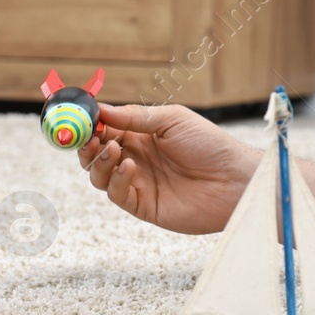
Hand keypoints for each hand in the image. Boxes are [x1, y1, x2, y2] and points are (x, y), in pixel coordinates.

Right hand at [78, 103, 259, 234]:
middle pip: (96, 153)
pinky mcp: (143, 205)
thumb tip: (101, 109)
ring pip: (100, 175)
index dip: (90, 124)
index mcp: (141, 135)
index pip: (105, 128)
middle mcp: (136, 158)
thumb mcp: (172, 120)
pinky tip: (129, 167)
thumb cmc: (210, 145)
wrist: (234, 180)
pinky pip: (117, 194)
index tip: (79, 117)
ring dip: (99, 161)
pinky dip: (116, 180)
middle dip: (86, 145)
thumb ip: (135, 116)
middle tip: (88, 137)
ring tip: (113, 150)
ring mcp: (138, 182)